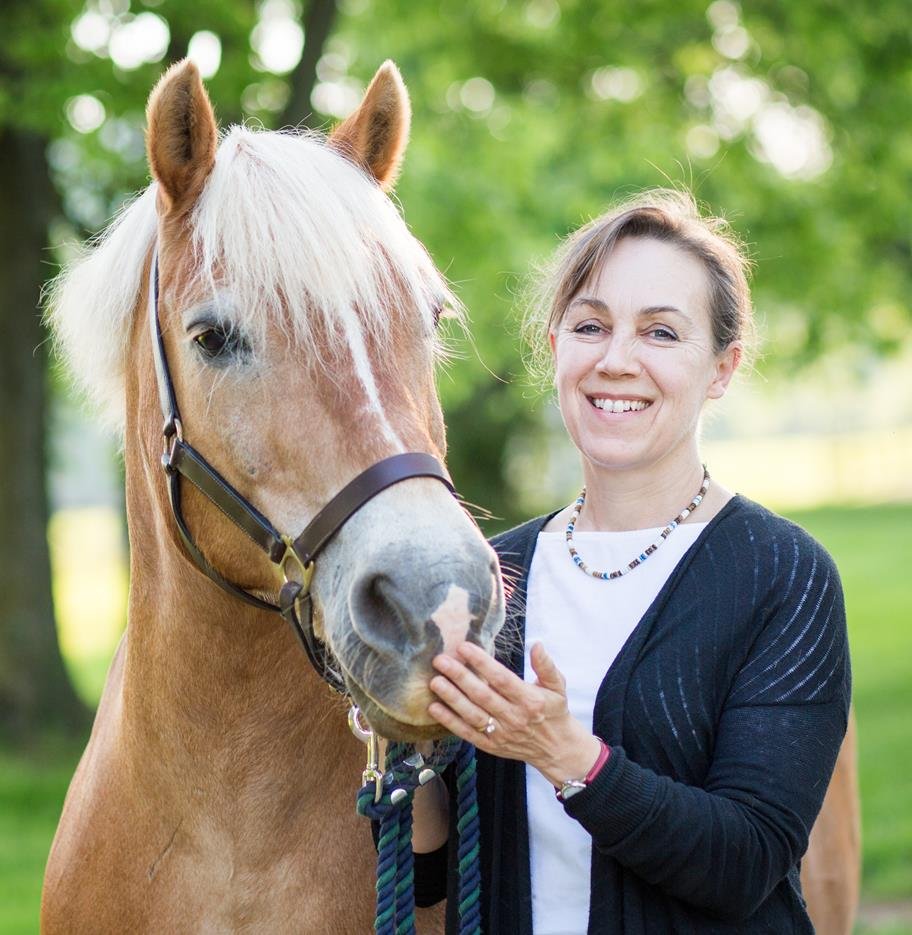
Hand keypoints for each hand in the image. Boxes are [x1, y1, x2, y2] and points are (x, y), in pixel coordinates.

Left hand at [428, 641, 601, 787]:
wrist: (557, 749)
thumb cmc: (554, 711)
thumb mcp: (557, 686)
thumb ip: (546, 665)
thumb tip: (536, 644)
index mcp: (530, 700)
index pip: (502, 679)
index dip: (482, 663)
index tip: (464, 647)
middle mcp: (514, 717)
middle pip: (482, 695)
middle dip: (459, 676)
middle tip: (440, 660)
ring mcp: (501, 733)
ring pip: (472, 714)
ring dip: (451, 698)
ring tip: (435, 681)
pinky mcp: (491, 746)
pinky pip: (467, 733)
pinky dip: (450, 721)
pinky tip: (434, 708)